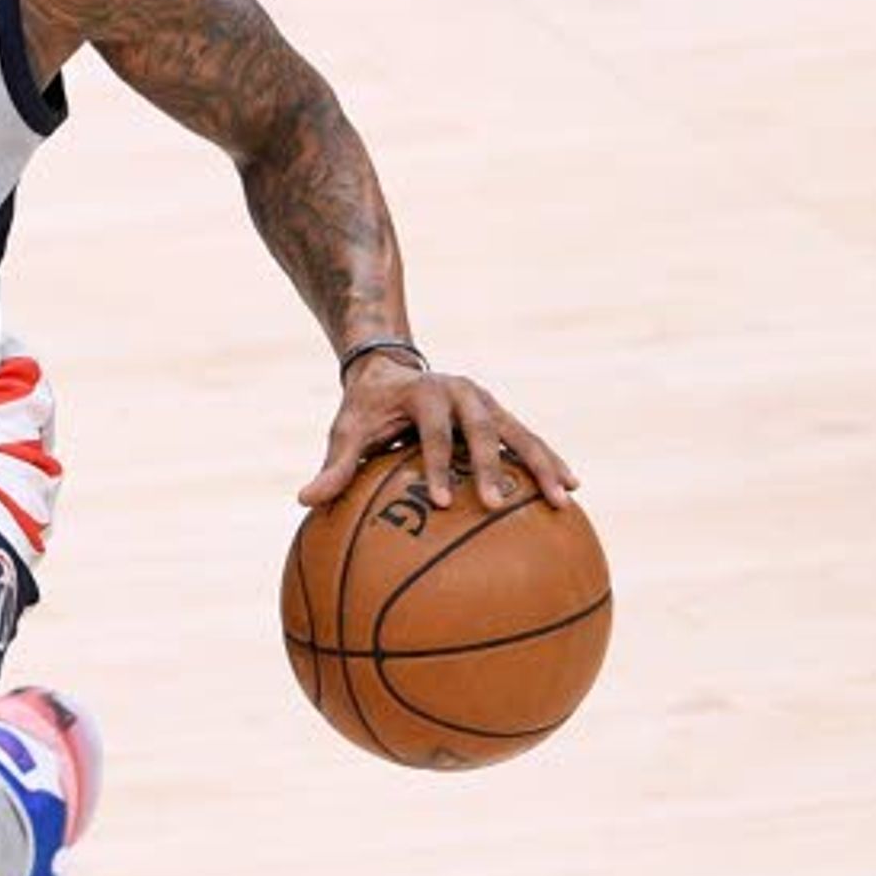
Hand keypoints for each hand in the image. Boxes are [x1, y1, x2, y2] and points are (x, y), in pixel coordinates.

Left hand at [299, 360, 577, 509]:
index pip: (433, 433)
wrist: (391, 369)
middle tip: (497, 506)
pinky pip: (530, 440)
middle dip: (492, 468)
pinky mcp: (502, 416)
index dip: (438, 466)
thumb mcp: (347, 429)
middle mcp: (462, 392)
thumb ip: (334, 465)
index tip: (443, 503)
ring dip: (541, 465)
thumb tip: (304, 501)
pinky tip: (571, 488)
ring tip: (562, 499)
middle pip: (483, 430)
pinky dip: (550, 460)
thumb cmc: (366, 408)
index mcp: (425, 392)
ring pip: (520, 433)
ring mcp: (487, 402)